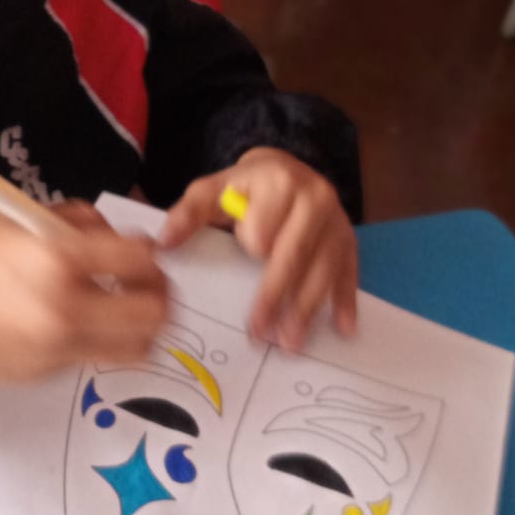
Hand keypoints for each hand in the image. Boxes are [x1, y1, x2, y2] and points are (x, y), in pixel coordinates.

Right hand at [0, 201, 168, 383]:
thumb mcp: (12, 216)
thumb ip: (71, 223)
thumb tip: (109, 235)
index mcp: (58, 261)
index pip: (142, 260)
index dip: (150, 252)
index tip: (142, 249)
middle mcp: (66, 312)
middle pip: (153, 315)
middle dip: (159, 295)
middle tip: (146, 283)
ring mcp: (55, 351)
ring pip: (132, 349)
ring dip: (138, 328)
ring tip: (120, 309)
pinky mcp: (40, 375)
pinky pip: (89, 358)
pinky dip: (94, 341)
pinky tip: (69, 322)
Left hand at [161, 148, 356, 349]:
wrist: (283, 172)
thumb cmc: (243, 187)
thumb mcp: (212, 190)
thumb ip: (188, 212)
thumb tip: (165, 241)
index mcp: (280, 182)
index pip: (265, 231)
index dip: (253, 248)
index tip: (244, 255)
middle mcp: (317, 198)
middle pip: (295, 257)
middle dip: (277, 298)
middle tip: (261, 334)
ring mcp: (337, 222)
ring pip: (323, 271)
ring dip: (307, 310)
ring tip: (290, 342)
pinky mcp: (349, 240)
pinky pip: (349, 273)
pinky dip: (345, 301)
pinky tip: (342, 327)